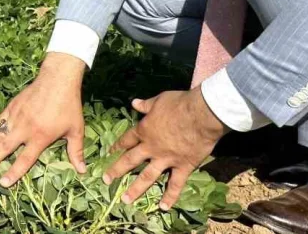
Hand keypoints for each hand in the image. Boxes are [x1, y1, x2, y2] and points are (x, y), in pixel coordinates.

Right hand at [0, 53, 87, 186]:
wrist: (57, 80)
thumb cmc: (69, 106)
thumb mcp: (76, 130)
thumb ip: (76, 151)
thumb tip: (82, 170)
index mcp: (40, 137)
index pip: (24, 159)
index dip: (13, 172)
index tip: (3, 183)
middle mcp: (25, 129)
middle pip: (4, 148)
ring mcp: (16, 116)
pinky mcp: (12, 106)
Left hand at [103, 88, 228, 210]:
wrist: (202, 114)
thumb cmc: (179, 104)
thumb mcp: (159, 100)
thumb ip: (146, 105)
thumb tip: (134, 103)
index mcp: (144, 130)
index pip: (127, 140)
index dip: (117, 145)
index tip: (108, 153)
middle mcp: (151, 147)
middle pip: (130, 160)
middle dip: (116, 171)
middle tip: (106, 180)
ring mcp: (166, 159)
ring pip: (148, 177)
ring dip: (136, 189)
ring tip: (125, 200)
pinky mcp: (183, 166)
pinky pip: (175, 184)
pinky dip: (170, 196)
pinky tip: (163, 207)